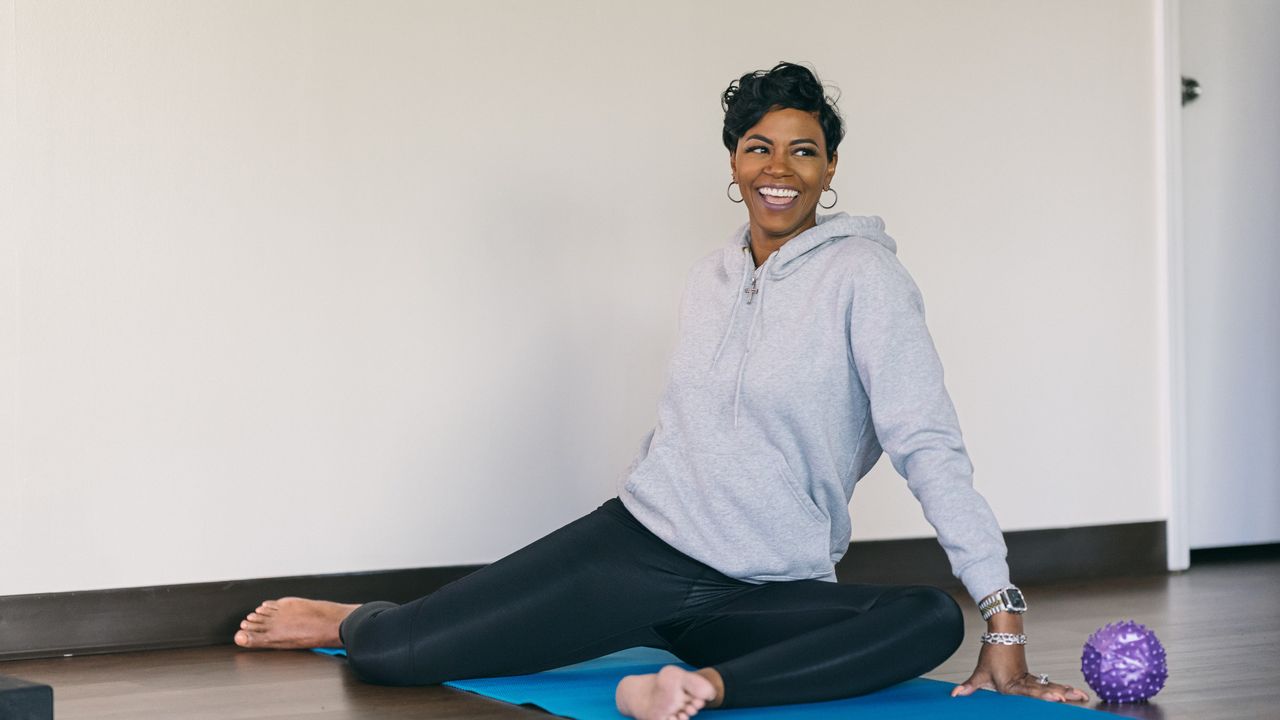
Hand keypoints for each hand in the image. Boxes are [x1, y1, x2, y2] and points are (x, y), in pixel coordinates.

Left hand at [951, 642, 1088, 702]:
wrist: (1005, 631)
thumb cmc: (993, 651)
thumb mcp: (981, 671)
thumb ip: (970, 686)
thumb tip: (955, 695)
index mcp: (1011, 683)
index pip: (1028, 692)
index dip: (1042, 696)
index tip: (1056, 697)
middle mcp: (1023, 682)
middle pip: (1042, 690)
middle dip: (1058, 695)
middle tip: (1071, 698)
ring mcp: (1030, 679)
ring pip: (1050, 686)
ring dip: (1066, 691)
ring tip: (1081, 697)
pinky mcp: (1033, 677)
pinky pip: (1049, 684)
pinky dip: (1062, 688)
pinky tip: (1075, 694)